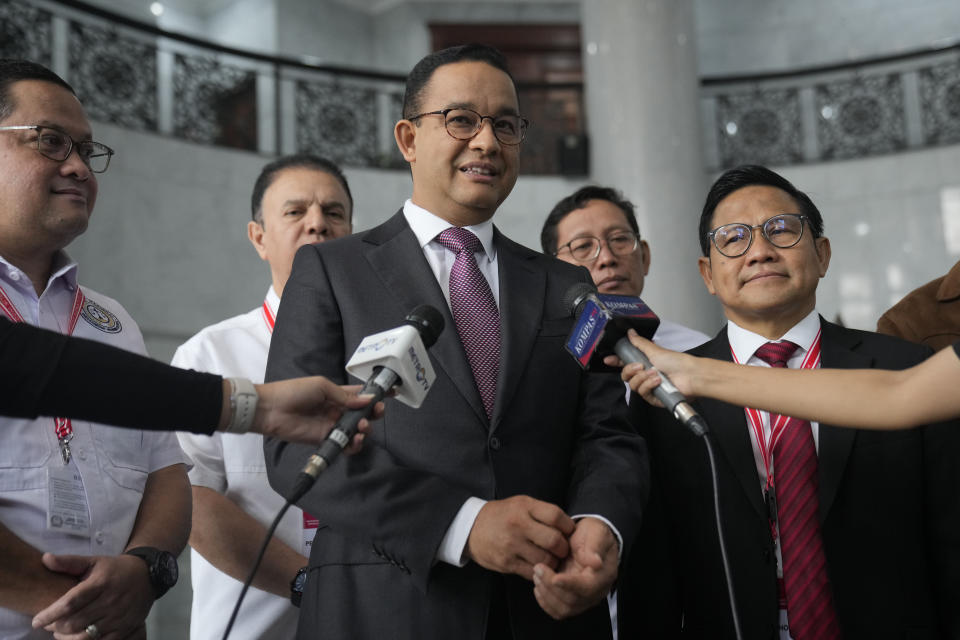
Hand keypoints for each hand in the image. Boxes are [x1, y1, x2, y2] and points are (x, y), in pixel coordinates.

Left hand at [31, 553, 154, 639]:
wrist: (148, 574)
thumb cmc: (115, 569)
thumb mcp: (94, 561)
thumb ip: (69, 562)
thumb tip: (45, 558)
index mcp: (100, 583)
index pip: (70, 603)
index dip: (50, 614)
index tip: (36, 621)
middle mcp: (110, 600)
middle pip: (74, 622)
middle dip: (56, 627)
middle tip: (49, 625)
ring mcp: (118, 616)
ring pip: (86, 636)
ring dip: (67, 638)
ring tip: (61, 632)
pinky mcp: (125, 628)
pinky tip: (77, 637)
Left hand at [252, 377, 384, 446]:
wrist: (271, 409)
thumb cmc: (295, 391)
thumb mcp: (322, 387)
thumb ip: (345, 397)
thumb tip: (367, 400)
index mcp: (337, 394)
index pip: (361, 395)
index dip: (376, 395)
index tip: (392, 393)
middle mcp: (337, 410)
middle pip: (363, 414)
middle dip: (374, 414)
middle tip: (377, 413)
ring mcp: (332, 426)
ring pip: (356, 431)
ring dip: (364, 429)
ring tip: (360, 427)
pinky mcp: (325, 440)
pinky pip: (344, 445)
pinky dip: (353, 445)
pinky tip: (354, 440)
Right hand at [466, 496, 575, 580]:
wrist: (471, 528)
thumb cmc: (502, 515)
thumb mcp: (521, 504)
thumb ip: (542, 513)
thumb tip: (569, 528)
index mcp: (524, 507)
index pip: (556, 516)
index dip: (568, 526)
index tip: (569, 532)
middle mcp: (518, 525)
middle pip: (554, 541)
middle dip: (564, 548)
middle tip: (563, 549)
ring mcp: (511, 545)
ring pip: (545, 560)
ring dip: (553, 562)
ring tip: (551, 559)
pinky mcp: (506, 562)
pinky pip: (532, 572)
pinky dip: (539, 571)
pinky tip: (538, 565)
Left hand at [532, 517, 618, 619]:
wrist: (588, 538)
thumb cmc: (592, 534)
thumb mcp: (596, 533)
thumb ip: (595, 546)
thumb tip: (596, 563)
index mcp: (604, 575)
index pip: (587, 588)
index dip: (570, 585)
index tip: (555, 577)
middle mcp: (595, 591)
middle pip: (572, 601)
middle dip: (551, 587)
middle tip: (538, 568)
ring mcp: (583, 598)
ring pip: (564, 609)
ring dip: (546, 594)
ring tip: (537, 574)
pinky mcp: (572, 600)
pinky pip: (558, 611)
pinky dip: (545, 602)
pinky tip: (538, 586)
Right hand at [603, 330, 695, 405]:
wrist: (689, 376)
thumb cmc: (676, 362)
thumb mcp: (655, 350)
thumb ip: (639, 342)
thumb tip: (630, 332)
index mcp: (644, 363)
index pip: (625, 363)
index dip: (616, 361)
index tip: (608, 359)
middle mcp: (645, 375)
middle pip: (626, 376)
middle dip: (630, 370)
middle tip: (639, 366)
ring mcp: (649, 387)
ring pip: (633, 385)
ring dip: (643, 378)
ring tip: (655, 373)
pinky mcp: (654, 398)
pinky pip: (643, 393)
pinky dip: (649, 385)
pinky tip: (657, 381)